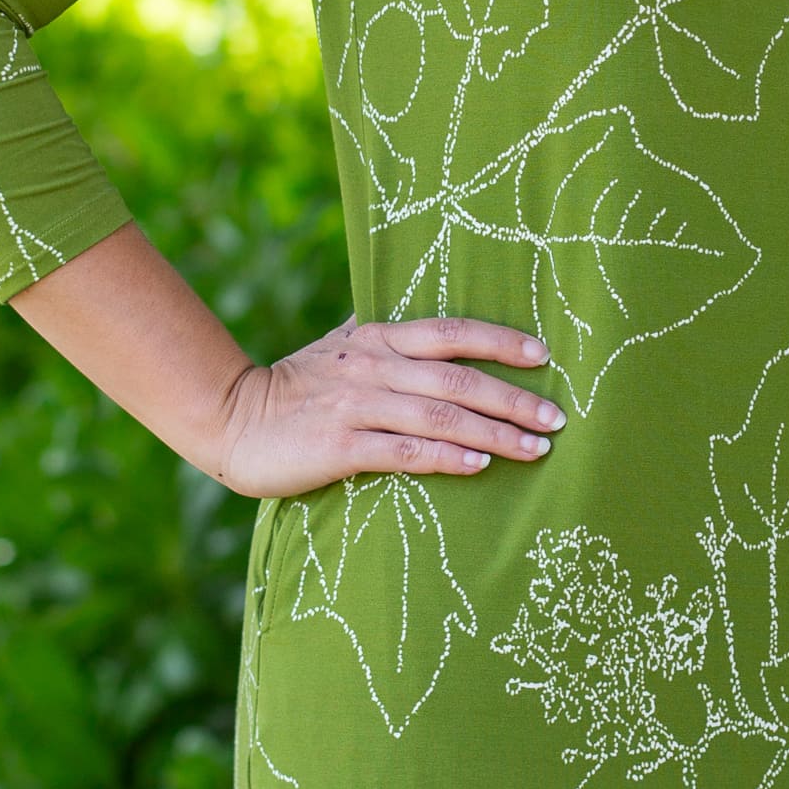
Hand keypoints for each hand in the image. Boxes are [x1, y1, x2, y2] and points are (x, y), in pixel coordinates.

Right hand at [212, 314, 564, 500]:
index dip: (501, 341)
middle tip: (557, 418)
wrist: (231, 416)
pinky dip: (448, 457)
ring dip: (495, 433)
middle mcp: (374, 365)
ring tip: (536, 449)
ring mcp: (358, 405)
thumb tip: (427, 323)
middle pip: (459, 378)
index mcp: (379, 337)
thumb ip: (382, 335)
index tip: (545, 355)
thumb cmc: (296, 386)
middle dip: (515, 398)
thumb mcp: (340, 346)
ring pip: (441, 416)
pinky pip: (406, 451)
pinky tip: (480, 465)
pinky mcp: (341, 446)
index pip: (452, 332)